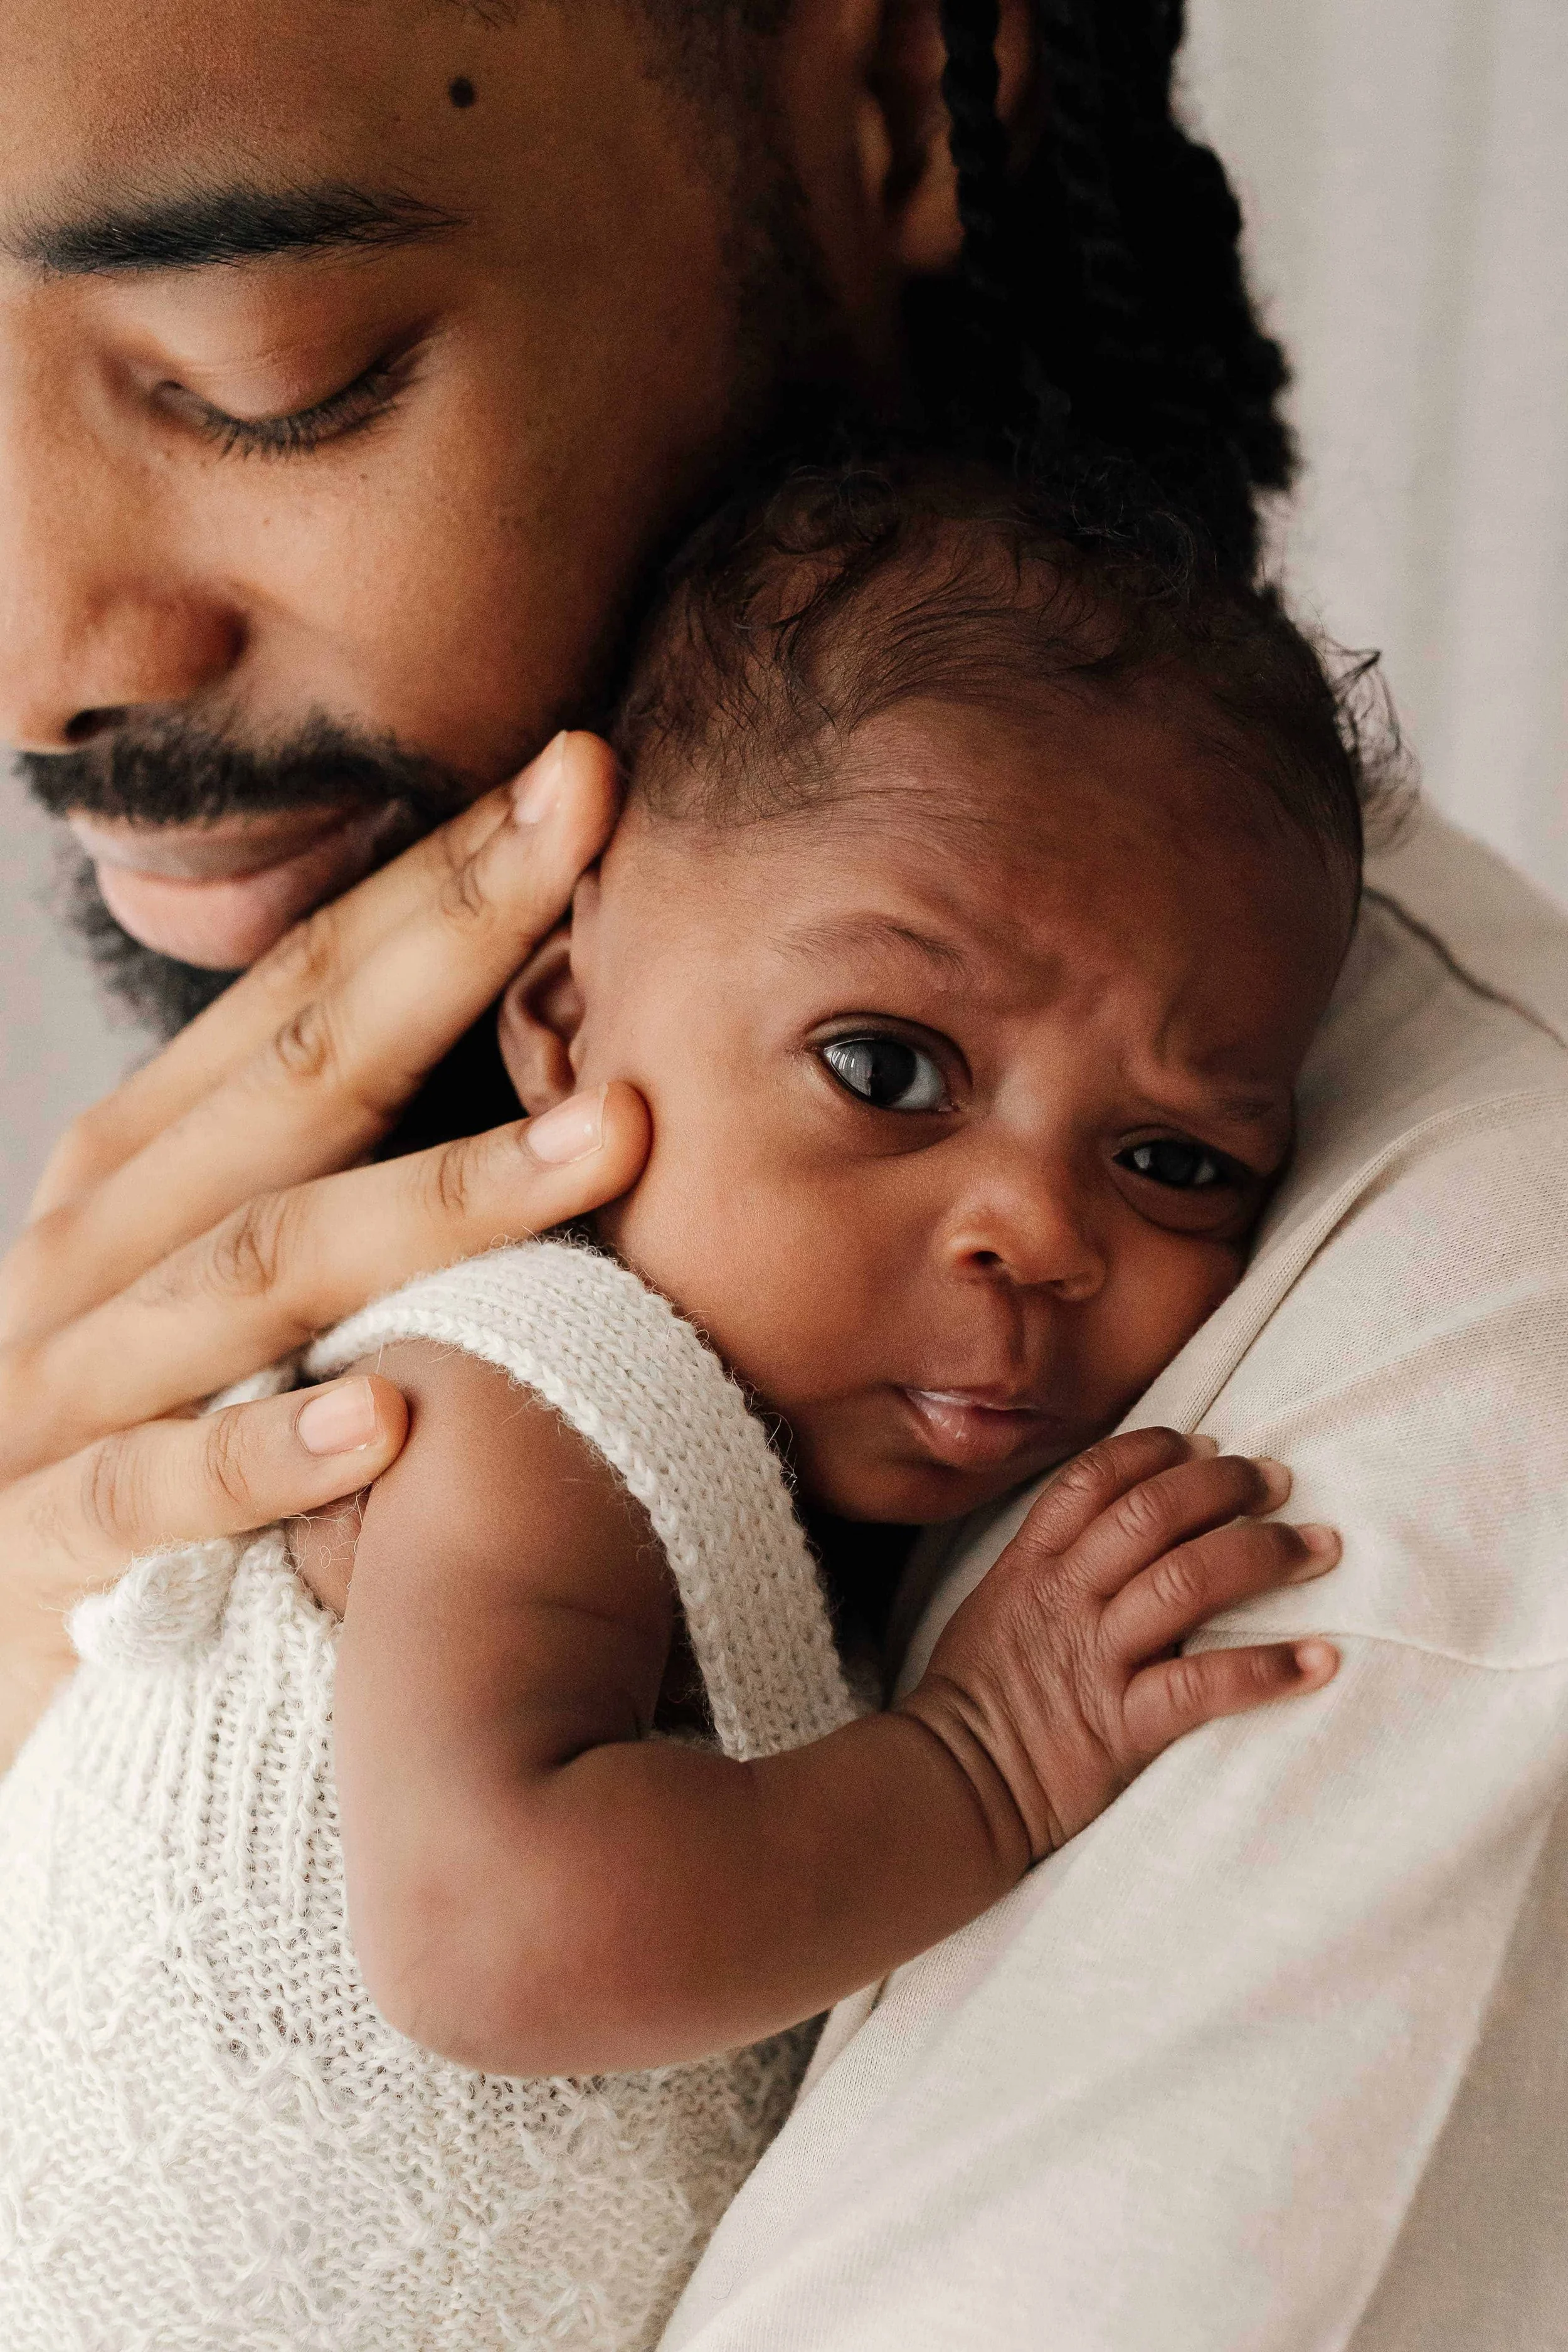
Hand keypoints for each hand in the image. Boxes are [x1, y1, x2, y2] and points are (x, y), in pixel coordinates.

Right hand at [0, 733, 650, 1766]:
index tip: (583, 774)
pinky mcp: (45, 1545)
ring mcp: (67, 1385)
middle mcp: (105, 1240)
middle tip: (594, 828)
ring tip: (609, 1139)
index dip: (444, 877)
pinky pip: (159, 1492)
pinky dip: (270, 1457)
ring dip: (442, 1200)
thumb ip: (342, 1173)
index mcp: (151, 1158)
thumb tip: (551, 1061)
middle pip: (300, 1073)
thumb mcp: (220, 1277)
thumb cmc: (138, 1429)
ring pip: (262, 1270)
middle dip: (453, 942)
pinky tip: (392, 1427)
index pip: (311, 988)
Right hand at [900, 1428, 1339, 1865]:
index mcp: (1031, 1565)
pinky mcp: (1123, 1726)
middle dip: (1226, 1486)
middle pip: (1154, 1513)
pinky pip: (1204, 1686)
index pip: (1095, 1479)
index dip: (1157, 1451)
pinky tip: (1319, 1660)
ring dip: (1265, 1555)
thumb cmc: (973, 1699)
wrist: (949, 1786)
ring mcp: (1096, 1658)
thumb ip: (1052, 1566)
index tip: (1208, 1445)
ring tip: (1319, 1547)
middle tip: (1278, 1482)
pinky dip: (1267, 1670)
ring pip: (1188, 1580)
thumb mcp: (996, 1607)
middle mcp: (1067, 1599)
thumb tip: (1117, 1532)